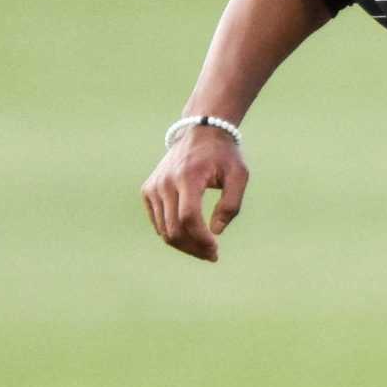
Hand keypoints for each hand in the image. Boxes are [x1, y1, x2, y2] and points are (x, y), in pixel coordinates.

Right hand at [141, 130, 248, 262]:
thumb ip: (231, 205)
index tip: (216, 249)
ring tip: (204, 248)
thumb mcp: (239, 175)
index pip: (189, 218)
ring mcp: (153, 187)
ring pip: (163, 230)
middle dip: (194, 248)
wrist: (200, 132)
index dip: (201, 239)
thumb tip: (215, 231)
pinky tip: (191, 236)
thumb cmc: (224, 155)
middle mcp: (165, 182)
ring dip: (184, 245)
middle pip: (174, 229)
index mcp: (188, 177)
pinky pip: (158, 222)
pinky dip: (173, 234)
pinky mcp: (148, 190)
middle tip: (212, 255)